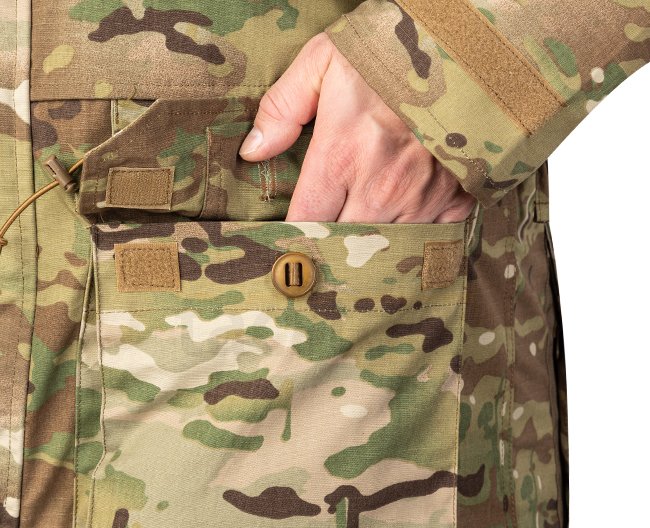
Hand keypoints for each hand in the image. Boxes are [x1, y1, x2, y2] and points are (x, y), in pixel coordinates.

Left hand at [238, 33, 475, 223]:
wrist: (469, 46)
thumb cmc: (392, 51)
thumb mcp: (325, 60)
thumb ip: (283, 106)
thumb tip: (253, 151)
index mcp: (342, 157)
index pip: (305, 222)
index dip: (293, 235)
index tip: (288, 237)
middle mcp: (380, 188)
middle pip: (342, 245)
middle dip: (329, 245)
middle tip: (325, 237)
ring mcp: (420, 198)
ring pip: (382, 248)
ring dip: (369, 243)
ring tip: (361, 231)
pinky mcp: (454, 199)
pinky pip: (427, 238)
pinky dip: (414, 235)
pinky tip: (405, 219)